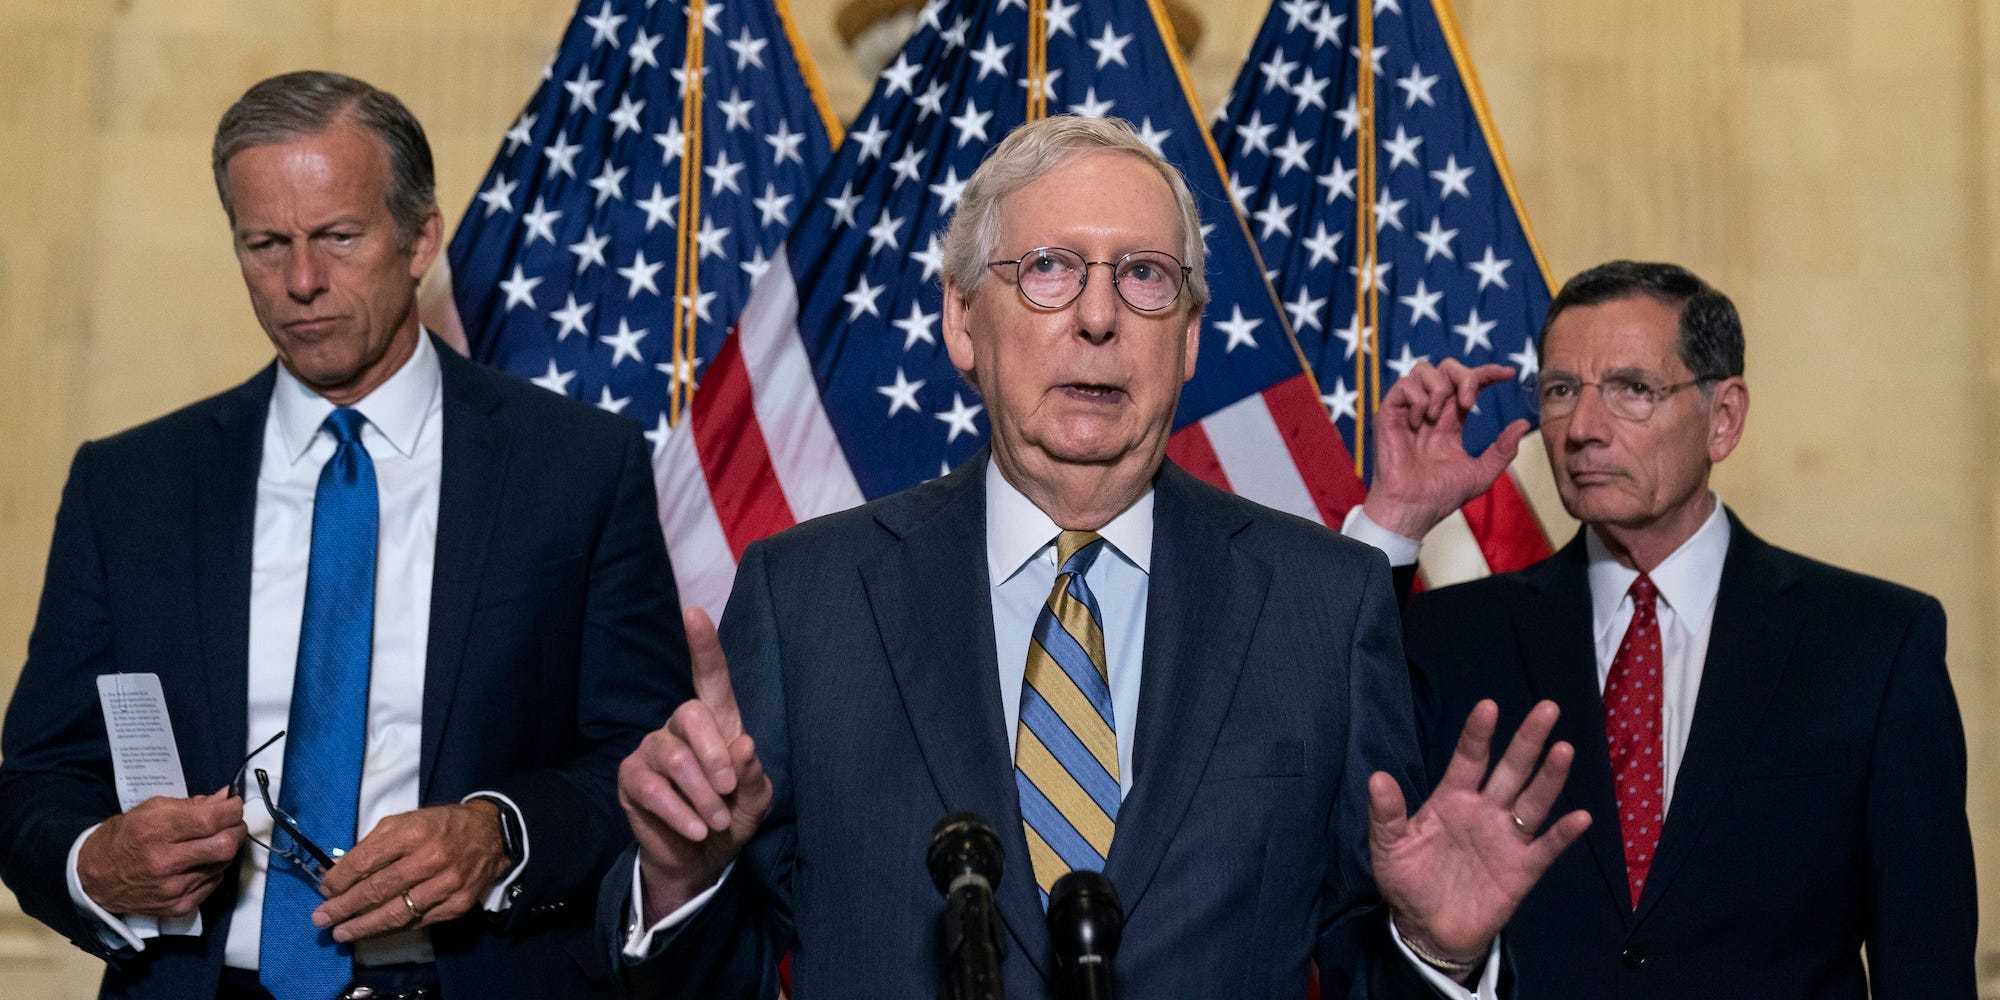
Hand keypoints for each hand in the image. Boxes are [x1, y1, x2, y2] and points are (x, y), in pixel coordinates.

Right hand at [77, 788, 244, 917]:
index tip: (234, 805)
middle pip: (224, 846)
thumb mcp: (152, 809)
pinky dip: (214, 870)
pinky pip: (212, 884)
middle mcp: (164, 862)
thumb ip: (192, 804)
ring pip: (222, 865)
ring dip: (225, 850)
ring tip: (212, 842)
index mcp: (156, 831)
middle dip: (237, 830)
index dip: (232, 810)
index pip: (211, 820)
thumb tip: (226, 797)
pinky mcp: (177, 907)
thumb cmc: (125, 836)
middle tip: (232, 824)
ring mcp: (172, 889)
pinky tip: (200, 864)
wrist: (95, 878)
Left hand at [310, 800, 511, 942]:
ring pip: (397, 912)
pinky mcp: (457, 904)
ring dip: (364, 926)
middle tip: (322, 918)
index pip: (366, 861)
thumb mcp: (405, 821)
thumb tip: (338, 871)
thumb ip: (372, 845)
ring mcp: (446, 884)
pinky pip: (418, 922)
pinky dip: (394, 928)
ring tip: (342, 933)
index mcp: (413, 832)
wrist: (491, 834)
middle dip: (344, 907)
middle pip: (377, 890)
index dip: (340, 879)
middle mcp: (430, 859)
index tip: (324, 890)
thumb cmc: (441, 825)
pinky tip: (376, 931)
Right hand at [618, 608, 771, 923]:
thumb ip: (752, 775)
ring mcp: (651, 751)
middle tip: (729, 792)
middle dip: (714, 755)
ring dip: (701, 794)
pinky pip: (653, 789)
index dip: (703, 646)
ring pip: (673, 755)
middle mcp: (680, 728)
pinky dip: (680, 812)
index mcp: (716, 723)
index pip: (710, 677)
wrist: (702, 860)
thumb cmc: (732, 818)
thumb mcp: (755, 800)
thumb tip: (742, 745)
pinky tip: (697, 830)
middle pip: (690, 713)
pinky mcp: (632, 779)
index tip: (694, 613)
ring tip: (717, 822)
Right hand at [1362, 359, 1529, 539]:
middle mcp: (1429, 410)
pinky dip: (1418, 399)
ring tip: (1436, 416)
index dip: (1488, 373)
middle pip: (1447, 367)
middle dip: (1464, 375)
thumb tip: (1523, 424)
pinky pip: (1404, 385)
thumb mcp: (1482, 473)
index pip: (1469, 383)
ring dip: (1439, 388)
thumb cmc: (1441, 496)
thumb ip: (1503, 450)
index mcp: (1450, 421)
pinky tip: (1418, 422)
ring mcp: (1408, 410)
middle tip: (1468, 402)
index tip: (1509, 374)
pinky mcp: (1389, 414)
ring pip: (1424, 369)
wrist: (1414, 508)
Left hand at [1369, 700, 1590, 971]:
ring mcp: (1507, 838)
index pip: (1468, 759)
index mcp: (1452, 799)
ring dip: (1550, 778)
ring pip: (1533, 801)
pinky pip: (1546, 848)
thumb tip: (1377, 777)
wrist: (1428, 930)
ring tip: (1563, 749)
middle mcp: (1485, 811)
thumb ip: (1385, 815)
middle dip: (1528, 740)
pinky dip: (1563, 834)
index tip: (1488, 706)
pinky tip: (1580, 817)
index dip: (1478, 734)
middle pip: (1511, 770)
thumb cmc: (1408, 881)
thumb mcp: (1388, 848)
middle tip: (1546, 708)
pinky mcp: (1522, 870)